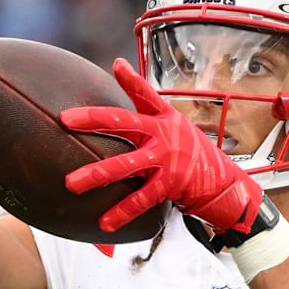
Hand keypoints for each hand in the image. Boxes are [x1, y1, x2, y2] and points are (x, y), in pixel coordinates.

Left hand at [61, 58, 262, 233]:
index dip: (132, 79)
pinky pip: (140, 199)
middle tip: (67, 120)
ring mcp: (167, 160)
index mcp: (163, 117)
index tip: (117, 66)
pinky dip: (121, 212)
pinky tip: (104, 223)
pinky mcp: (170, 185)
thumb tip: (122, 73)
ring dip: (96, 174)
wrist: (221, 181)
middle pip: (125, 123)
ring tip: (72, 183)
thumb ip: (147, 109)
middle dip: (94, 121)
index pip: (146, 94)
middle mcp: (164, 134)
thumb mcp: (172, 125)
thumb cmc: (189, 150)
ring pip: (125, 165)